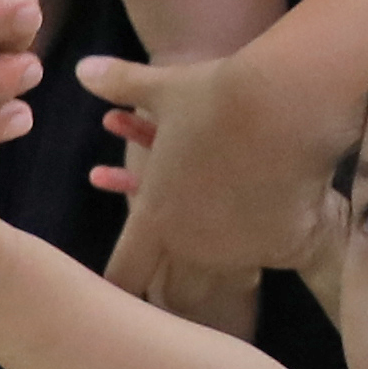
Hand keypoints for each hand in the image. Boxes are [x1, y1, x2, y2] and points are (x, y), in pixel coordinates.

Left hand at [89, 42, 339, 315]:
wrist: (284, 102)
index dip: (117, 288)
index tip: (117, 300)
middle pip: (174, 295)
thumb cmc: (218, 94)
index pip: (124, 275)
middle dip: (173, 292)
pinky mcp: (282, 248)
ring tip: (235, 268)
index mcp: (155, 217)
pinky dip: (273, 250)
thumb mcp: (165, 88)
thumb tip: (82, 68)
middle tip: (174, 295)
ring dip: (225, 272)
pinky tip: (281, 236)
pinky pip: (275, 261)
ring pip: (226, 284)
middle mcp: (193, 246)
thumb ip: (123, 85)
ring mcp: (239, 252)